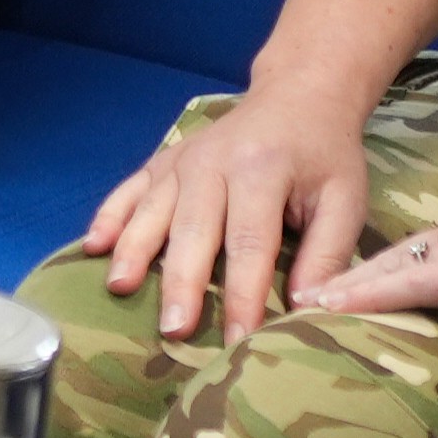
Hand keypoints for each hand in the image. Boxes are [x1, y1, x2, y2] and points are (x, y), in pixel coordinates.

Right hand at [87, 83, 377, 343]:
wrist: (297, 96)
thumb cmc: (325, 156)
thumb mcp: (344, 200)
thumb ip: (327, 253)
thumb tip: (306, 307)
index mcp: (262, 171)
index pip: (249, 243)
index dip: (244, 295)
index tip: (240, 340)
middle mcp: (213, 163)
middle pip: (193, 231)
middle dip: (182, 283)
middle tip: (174, 329)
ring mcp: (181, 161)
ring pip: (152, 212)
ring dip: (134, 252)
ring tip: (121, 289)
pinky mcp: (162, 162)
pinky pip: (128, 190)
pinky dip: (108, 217)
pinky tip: (93, 247)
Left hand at [299, 127, 437, 318]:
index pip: (423, 252)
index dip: (381, 271)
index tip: (343, 287)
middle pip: (391, 260)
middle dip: (344, 282)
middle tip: (293, 299)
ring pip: (388, 272)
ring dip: (341, 294)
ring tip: (288, 310)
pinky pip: (410, 285)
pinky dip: (366, 297)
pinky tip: (326, 308)